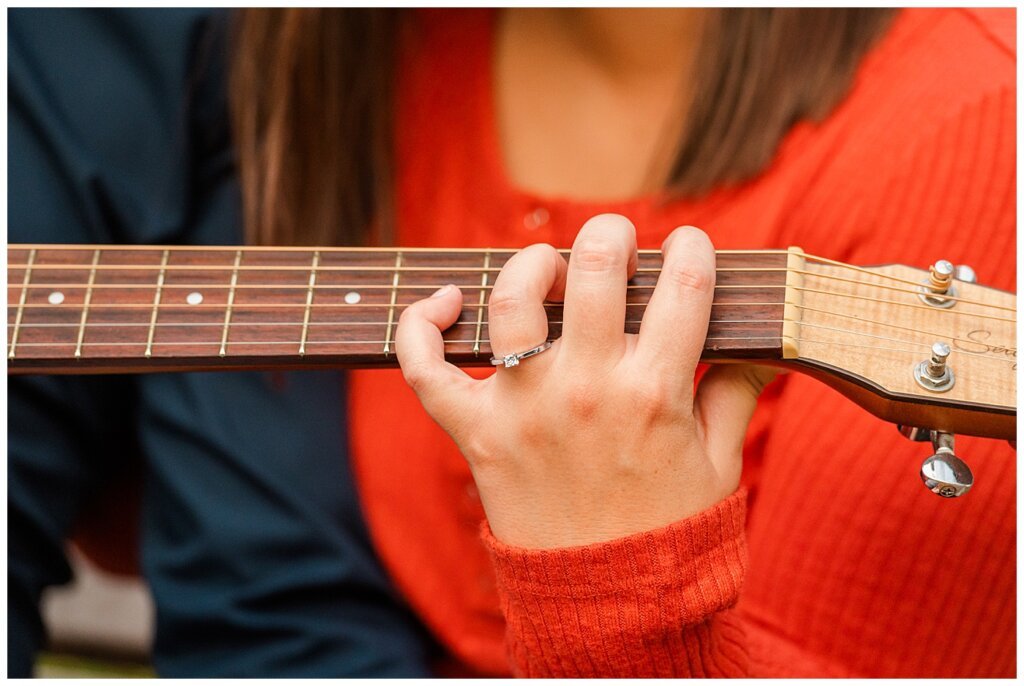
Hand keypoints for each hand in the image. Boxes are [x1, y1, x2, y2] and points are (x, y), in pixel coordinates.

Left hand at [395, 214, 775, 548]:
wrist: (612, 608)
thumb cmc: (671, 534)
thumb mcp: (720, 463)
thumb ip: (735, 394)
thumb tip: (759, 346)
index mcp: (656, 394)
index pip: (684, 288)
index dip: (693, 251)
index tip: (691, 247)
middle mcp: (588, 391)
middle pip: (594, 271)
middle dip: (610, 235)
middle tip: (616, 240)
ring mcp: (527, 410)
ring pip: (512, 301)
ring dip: (530, 263)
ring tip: (547, 265)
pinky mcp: (480, 436)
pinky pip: (427, 371)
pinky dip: (420, 328)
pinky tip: (445, 303)